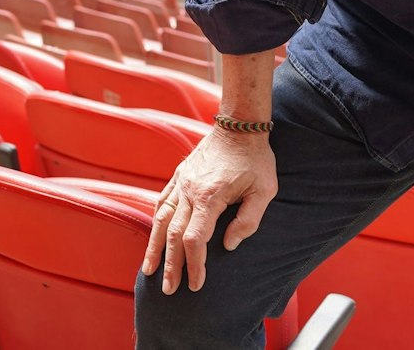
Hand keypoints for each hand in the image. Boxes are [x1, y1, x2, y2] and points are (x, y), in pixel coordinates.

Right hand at [143, 128, 276, 293]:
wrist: (240, 124)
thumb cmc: (256, 159)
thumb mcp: (264, 190)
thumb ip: (248, 221)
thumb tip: (228, 245)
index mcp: (210, 196)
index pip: (195, 239)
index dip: (194, 265)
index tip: (196, 285)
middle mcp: (189, 190)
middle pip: (173, 235)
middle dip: (170, 265)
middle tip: (168, 289)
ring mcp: (181, 182)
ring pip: (161, 219)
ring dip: (154, 247)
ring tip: (148, 270)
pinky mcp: (179, 175)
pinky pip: (162, 202)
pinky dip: (156, 222)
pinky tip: (153, 237)